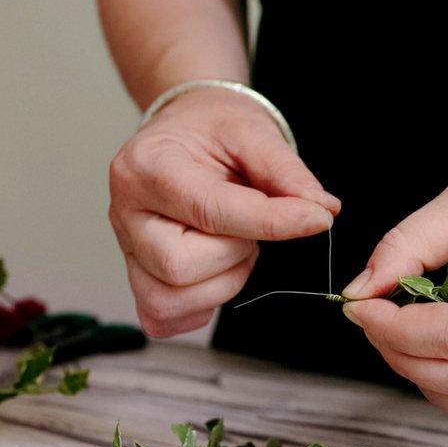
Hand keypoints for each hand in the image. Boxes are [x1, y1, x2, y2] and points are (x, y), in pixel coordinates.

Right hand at [109, 87, 340, 336]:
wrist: (187, 129)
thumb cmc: (213, 130)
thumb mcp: (254, 132)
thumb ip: (287, 173)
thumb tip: (321, 211)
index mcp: (148, 166)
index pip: (210, 211)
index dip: (270, 223)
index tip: (315, 220)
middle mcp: (126, 211)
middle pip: (180, 267)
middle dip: (234, 255)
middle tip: (248, 229)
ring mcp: (127, 250)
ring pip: (169, 300)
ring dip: (221, 283)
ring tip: (234, 246)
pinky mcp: (137, 278)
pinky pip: (162, 317)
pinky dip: (201, 304)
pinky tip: (217, 270)